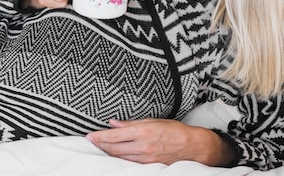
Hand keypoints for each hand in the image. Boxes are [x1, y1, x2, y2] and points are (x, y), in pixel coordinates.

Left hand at [86, 118, 235, 165]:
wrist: (195, 146)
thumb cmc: (175, 130)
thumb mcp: (153, 121)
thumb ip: (131, 123)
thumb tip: (113, 123)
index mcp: (143, 131)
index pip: (114, 135)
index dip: (100, 136)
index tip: (90, 136)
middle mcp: (143, 146)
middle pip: (114, 148)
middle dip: (100, 145)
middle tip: (90, 141)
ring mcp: (146, 158)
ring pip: (120, 157)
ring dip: (108, 153)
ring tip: (99, 148)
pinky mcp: (151, 165)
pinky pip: (130, 163)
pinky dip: (120, 159)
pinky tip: (114, 156)